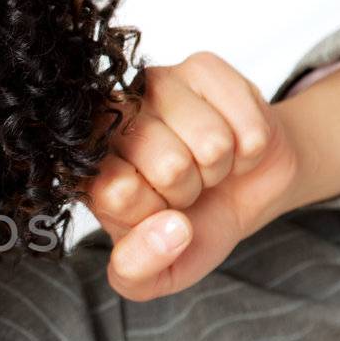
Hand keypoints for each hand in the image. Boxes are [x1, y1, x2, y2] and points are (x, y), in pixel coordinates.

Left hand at [82, 52, 301, 301]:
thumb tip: (170, 230)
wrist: (243, 189)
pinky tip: (233, 144)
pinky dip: (250, 147)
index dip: (152, 212)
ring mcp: (155, 84)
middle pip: (168, 166)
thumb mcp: (156, 273)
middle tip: (186, 187)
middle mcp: (113, 118)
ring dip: (220, 167)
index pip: (117, 193)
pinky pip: (246, 123)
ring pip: (211, 143)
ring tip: (208, 165)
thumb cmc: (191, 227)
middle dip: (190, 190)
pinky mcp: (202, 67)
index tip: (157, 210)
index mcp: (89, 168)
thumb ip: (139, 269)